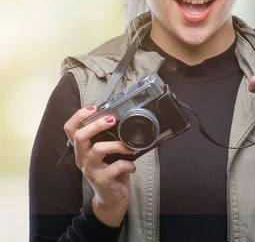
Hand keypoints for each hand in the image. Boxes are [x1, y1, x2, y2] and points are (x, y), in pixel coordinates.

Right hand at [63, 106, 136, 226]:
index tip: (93, 108)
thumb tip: (122, 119)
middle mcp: (82, 158)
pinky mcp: (101, 180)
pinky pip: (115, 167)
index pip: (70, 129)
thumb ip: (109, 138)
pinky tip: (132, 165)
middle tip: (112, 120)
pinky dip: (128, 164)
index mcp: (82, 149)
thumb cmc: (110, 171)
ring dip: (117, 145)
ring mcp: (90, 169)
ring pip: (97, 149)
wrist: (111, 199)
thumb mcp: (106, 153)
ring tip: (129, 147)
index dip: (78, 116)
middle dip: (96, 125)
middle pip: (80, 136)